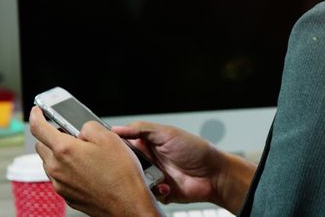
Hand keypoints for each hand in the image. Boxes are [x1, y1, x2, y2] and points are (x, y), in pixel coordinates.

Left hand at [29, 107, 160, 216]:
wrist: (127, 203)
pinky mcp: (67, 195)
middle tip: (70, 134)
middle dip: (51, 137)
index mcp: (65, 150)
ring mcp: (60, 184)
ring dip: (60, 155)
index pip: (39, 128)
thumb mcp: (109, 138)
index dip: (36, 115)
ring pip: (51, 163)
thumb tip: (82, 130)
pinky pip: (60, 178)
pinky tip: (87, 170)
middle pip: (42, 146)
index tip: (37, 111)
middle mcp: (57, 168)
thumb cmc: (120, 173)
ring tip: (84, 154)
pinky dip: (68, 170)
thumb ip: (89, 127)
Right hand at [113, 121, 255, 212]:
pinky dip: (156, 191)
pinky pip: (147, 195)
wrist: (214, 174)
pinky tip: (167, 186)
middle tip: (139, 165)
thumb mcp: (167, 133)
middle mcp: (149, 160)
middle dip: (130, 167)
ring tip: (157, 175)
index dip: (116, 148)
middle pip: (125, 166)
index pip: (123, 145)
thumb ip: (141, 129)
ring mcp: (154, 177)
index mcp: (148, 144)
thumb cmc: (195, 150)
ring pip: (134, 182)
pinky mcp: (159, 192)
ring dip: (144, 180)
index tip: (110, 150)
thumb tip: (116, 129)